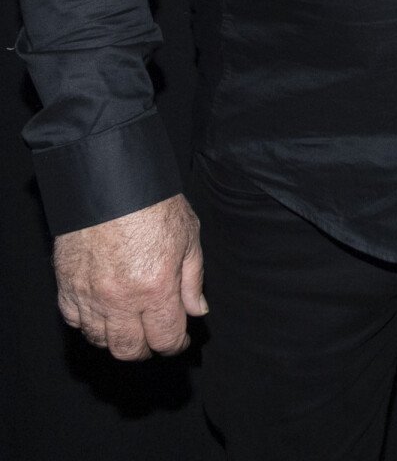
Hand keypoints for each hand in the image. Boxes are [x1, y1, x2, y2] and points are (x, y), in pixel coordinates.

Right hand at [53, 193, 207, 359]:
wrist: (111, 179)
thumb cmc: (153, 202)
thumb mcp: (188, 234)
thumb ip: (193, 278)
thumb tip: (197, 310)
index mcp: (156, 287)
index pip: (165, 338)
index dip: (175, 344)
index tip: (179, 340)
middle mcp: (121, 299)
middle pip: (129, 349)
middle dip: (145, 349)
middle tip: (153, 338)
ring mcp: (90, 295)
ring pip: (99, 341)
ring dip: (116, 339)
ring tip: (129, 326)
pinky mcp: (66, 285)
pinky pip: (75, 321)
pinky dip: (88, 324)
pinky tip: (102, 312)